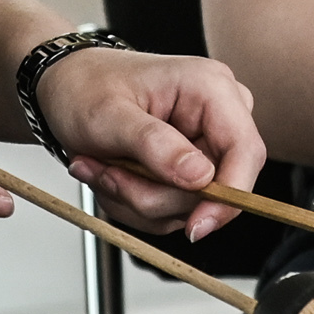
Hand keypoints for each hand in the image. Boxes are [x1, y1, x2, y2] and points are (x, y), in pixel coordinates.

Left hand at [29, 48, 265, 240]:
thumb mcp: (109, 115)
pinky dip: (135, 200)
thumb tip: (201, 177)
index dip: (230, 195)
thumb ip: (155, 145)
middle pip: (214, 189)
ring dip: (137, 198)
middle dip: (155, 195)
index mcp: (210, 88)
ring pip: (188, 206)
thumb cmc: (86, 87)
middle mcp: (216, 118)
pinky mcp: (188, 171)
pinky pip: (172, 210)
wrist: (67, 89)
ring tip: (102, 168)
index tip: (195, 226)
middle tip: (108, 176)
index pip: (246, 152)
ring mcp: (204, 147)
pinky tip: (112, 173)